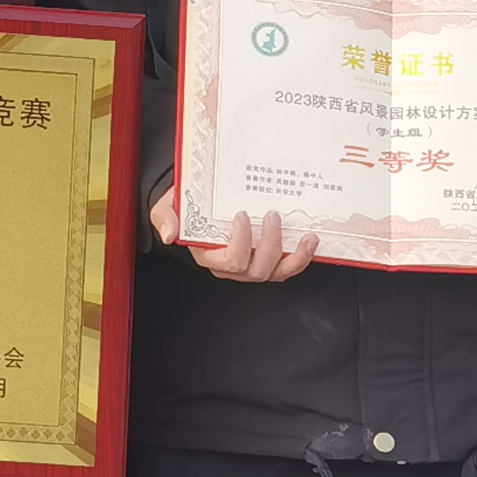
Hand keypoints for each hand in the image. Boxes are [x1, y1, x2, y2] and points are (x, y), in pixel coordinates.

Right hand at [179, 205, 317, 283]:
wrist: (196, 202)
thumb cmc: (184, 206)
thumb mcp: (166, 207)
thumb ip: (165, 218)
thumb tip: (169, 233)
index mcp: (209, 257)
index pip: (230, 261)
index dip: (241, 242)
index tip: (243, 215)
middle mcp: (232, 267)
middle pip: (256, 270)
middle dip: (269, 244)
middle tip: (273, 216)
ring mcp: (252, 265)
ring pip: (276, 274)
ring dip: (294, 258)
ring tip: (306, 237)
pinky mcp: (268, 259)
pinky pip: (286, 268)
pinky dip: (301, 258)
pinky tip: (310, 242)